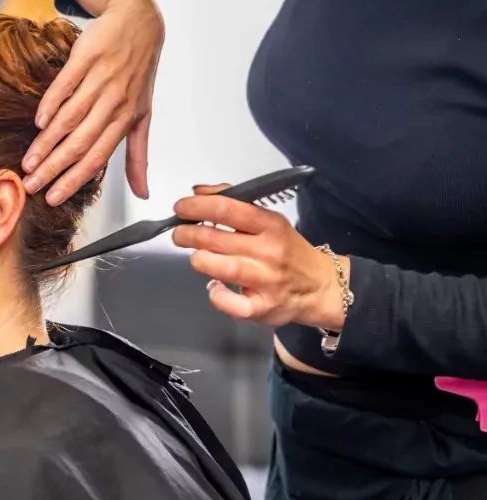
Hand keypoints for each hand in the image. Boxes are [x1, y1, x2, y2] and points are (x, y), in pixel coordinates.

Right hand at [22, 0, 163, 205]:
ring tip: (28, 161)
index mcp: (127, 119)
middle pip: (81, 142)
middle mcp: (115, 101)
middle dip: (54, 168)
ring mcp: (101, 78)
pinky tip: (38, 122)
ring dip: (47, 142)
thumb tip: (143, 194)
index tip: (52, 198)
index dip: (75, 179)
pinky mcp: (87, 56)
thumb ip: (138, 156)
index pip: (98, 157)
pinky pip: (66, 84)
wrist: (139, 21)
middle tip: (30, 185)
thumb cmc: (139, 73)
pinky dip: (51, 104)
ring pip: (71, 117)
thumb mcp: (143, 116)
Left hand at [171, 183, 347, 329]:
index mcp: (270, 225)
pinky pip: (231, 304)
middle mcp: (269, 251)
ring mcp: (266, 281)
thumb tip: (198, 191)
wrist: (320, 286)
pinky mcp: (263, 308)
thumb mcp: (267, 219)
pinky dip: (217, 295)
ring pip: (220, 268)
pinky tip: (214, 286)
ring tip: (197, 256)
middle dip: (188, 234)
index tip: (180, 208)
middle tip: (179, 234)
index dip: (197, 207)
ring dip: (200, 260)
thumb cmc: (286, 249)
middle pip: (215, 239)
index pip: (228, 210)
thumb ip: (233, 203)